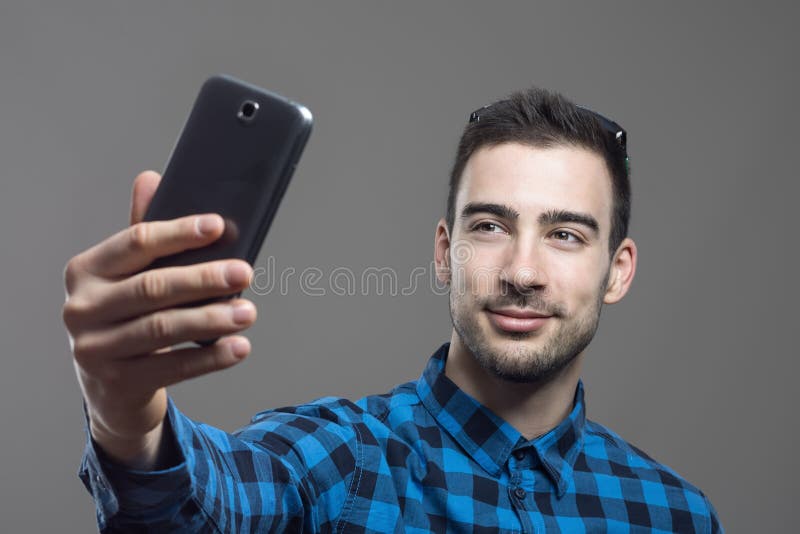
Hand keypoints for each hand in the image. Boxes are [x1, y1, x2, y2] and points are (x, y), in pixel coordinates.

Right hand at [62, 171, 256, 467]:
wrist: (109, 386)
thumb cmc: (126, 316)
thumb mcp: (128, 276)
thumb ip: (143, 234)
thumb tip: (150, 178)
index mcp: (86, 270)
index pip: (135, 243)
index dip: (178, 233)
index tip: (218, 226)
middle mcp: (82, 308)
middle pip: (152, 288)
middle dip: (203, 279)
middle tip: (245, 271)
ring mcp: (95, 349)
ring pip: (163, 329)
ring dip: (212, 319)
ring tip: (248, 312)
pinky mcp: (116, 383)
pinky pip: (172, 367)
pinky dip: (210, 358)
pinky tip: (239, 347)